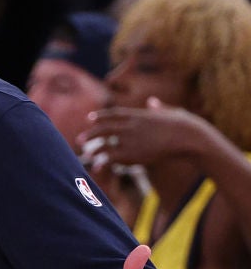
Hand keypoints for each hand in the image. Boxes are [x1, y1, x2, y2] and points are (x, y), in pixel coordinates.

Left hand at [81, 98, 214, 171]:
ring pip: (105, 144)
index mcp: (139, 115)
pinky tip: (97, 167)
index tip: (90, 118)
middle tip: (79, 139)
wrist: (189, 137)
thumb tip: (152, 101)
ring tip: (87, 155)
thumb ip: (158, 107)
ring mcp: (130, 139)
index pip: (113, 114)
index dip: (100, 116)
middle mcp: (131, 125)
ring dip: (94, 149)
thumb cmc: (187, 126)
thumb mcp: (172, 112)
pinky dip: (103, 162)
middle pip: (104, 128)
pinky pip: (113, 157)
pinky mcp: (133, 152)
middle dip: (91, 134)